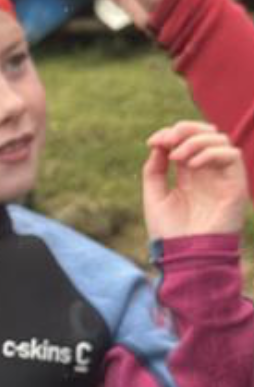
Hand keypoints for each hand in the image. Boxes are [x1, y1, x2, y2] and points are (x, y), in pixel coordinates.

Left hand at [143, 120, 248, 238]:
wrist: (185, 257)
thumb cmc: (170, 233)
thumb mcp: (154, 197)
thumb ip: (154, 170)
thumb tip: (159, 144)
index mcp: (189, 177)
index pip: (187, 142)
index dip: (171, 134)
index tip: (152, 142)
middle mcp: (208, 175)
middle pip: (206, 135)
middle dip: (186, 129)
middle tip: (169, 139)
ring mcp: (222, 179)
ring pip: (220, 140)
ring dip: (196, 141)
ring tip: (177, 157)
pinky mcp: (235, 186)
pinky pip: (232, 156)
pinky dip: (211, 153)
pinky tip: (192, 165)